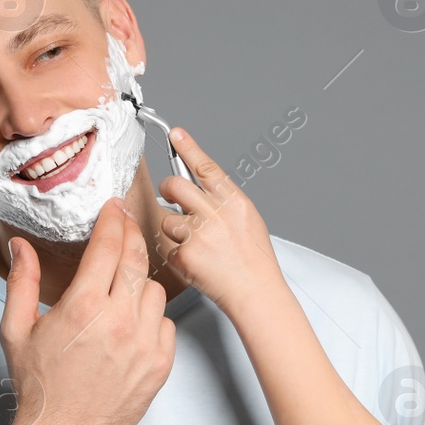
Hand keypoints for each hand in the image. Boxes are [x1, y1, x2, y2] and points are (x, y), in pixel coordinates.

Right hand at [0, 198, 176, 424]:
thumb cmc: (37, 386)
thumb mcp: (17, 330)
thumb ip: (22, 282)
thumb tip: (21, 245)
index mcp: (82, 309)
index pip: (108, 246)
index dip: (113, 220)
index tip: (114, 206)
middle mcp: (118, 323)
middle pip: (136, 259)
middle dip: (132, 234)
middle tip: (126, 223)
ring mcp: (144, 345)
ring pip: (154, 290)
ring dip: (139, 282)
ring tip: (120, 289)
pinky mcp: (160, 366)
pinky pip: (167, 324)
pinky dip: (152, 318)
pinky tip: (131, 325)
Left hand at [156, 127, 282, 317]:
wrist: (257, 291)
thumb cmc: (254, 258)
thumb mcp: (247, 219)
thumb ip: (223, 201)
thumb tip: (200, 187)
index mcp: (233, 201)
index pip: (205, 167)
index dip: (188, 147)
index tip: (176, 134)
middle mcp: (215, 213)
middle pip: (175, 185)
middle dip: (168, 188)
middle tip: (171, 196)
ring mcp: (199, 234)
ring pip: (167, 219)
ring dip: (176, 230)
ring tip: (197, 245)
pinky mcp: (185, 255)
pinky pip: (169, 248)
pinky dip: (179, 256)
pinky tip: (197, 263)